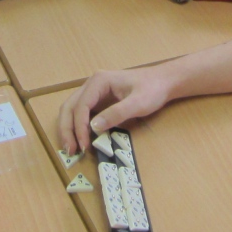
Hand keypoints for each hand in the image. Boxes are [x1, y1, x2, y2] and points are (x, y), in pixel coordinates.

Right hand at [57, 66, 173, 154]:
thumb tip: (93, 127)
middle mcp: (92, 84)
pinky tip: (80, 139)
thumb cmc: (153, 90)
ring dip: (69, 128)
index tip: (84, 145)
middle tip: (70, 150)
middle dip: (67, 129)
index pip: (81, 105)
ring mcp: (94, 91)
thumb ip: (116, 114)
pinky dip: (77, 126)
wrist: (164, 82)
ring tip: (72, 147)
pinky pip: (82, 112)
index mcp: (99, 81)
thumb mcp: (138, 103)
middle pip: (70, 106)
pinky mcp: (99, 99)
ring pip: (72, 109)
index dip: (79, 127)